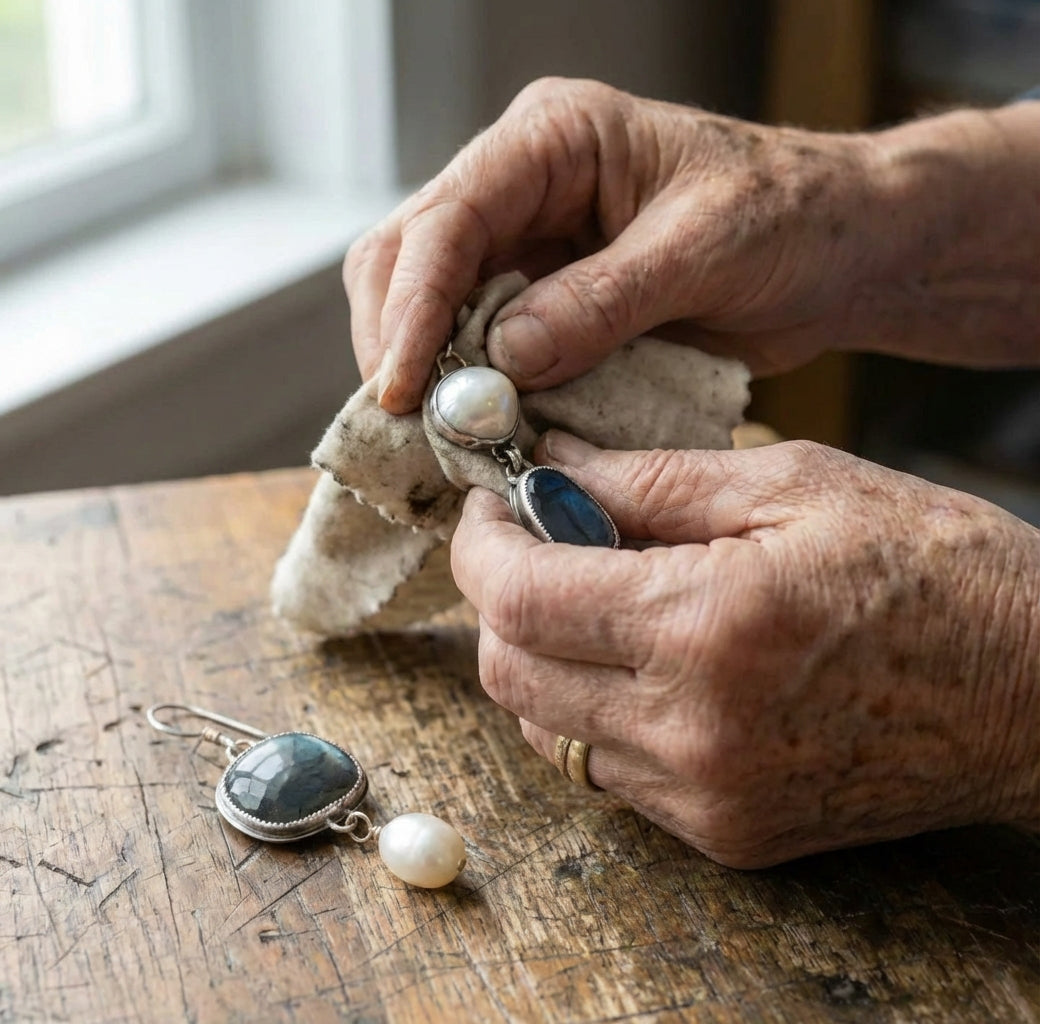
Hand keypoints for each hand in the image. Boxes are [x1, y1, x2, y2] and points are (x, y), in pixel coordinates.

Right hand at [344, 78, 1039, 413]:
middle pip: (408, 259)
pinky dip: (474, 393)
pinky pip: (481, 348)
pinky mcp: (545, 303)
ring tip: (442, 440)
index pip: (447, 218)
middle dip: (401, 345)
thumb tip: (504, 359)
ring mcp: (528, 247)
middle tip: (412, 426)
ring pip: (431, 309)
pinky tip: (480, 433)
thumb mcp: (704, 249)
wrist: (835, 250)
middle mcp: (522, 187)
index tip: (403, 388)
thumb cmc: (790, 216)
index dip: (412, 306)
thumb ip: (603, 301)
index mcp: (554, 141)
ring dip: (431, 377)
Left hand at [450, 432, 1039, 866]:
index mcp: (708, 627)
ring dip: (542, 656)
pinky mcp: (726, 835)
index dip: (480, 545)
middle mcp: (693, 732)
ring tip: (595, 598)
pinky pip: (607, 772)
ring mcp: (707, 799)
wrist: (1038, 694)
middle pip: (509, 673)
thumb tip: (550, 465)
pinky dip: (594, 711)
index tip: (493, 506)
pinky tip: (644, 661)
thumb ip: (649, 478)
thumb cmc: (934, 568)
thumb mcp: (793, 484)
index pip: (518, 599)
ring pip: (545, 730)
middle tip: (536, 543)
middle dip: (499, 599)